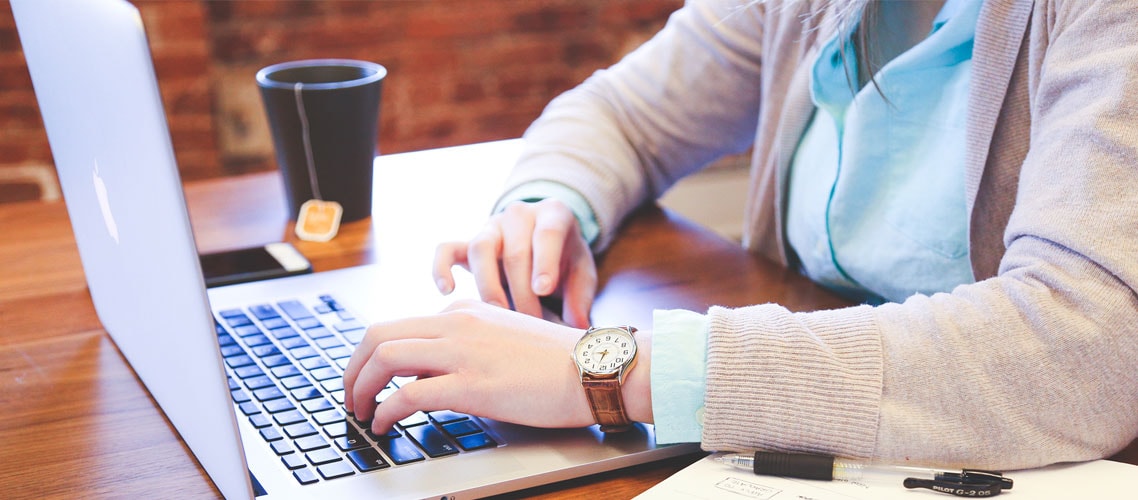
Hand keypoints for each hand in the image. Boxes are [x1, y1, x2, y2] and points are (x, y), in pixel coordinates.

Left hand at [342, 300, 594, 433]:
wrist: (595, 368)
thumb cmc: (557, 362)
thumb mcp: (502, 339)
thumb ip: (464, 348)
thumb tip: (425, 376)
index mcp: (463, 312)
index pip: (398, 326)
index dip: (371, 356)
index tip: (367, 379)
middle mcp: (456, 323)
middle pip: (378, 334)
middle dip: (353, 368)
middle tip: (350, 396)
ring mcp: (462, 352)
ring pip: (385, 358)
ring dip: (360, 388)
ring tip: (360, 412)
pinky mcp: (471, 384)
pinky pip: (408, 394)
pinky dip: (385, 411)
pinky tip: (385, 425)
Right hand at [433, 199, 595, 327]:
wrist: (544, 240)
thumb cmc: (565, 259)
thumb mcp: (582, 272)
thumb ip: (581, 296)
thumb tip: (577, 326)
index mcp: (553, 214)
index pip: (547, 233)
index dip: (544, 261)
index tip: (543, 289)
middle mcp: (519, 215)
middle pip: (514, 251)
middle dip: (522, 292)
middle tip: (531, 323)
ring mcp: (491, 227)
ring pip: (480, 248)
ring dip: (489, 286)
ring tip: (499, 315)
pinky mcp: (468, 243)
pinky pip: (446, 249)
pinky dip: (441, 267)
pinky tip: (447, 291)